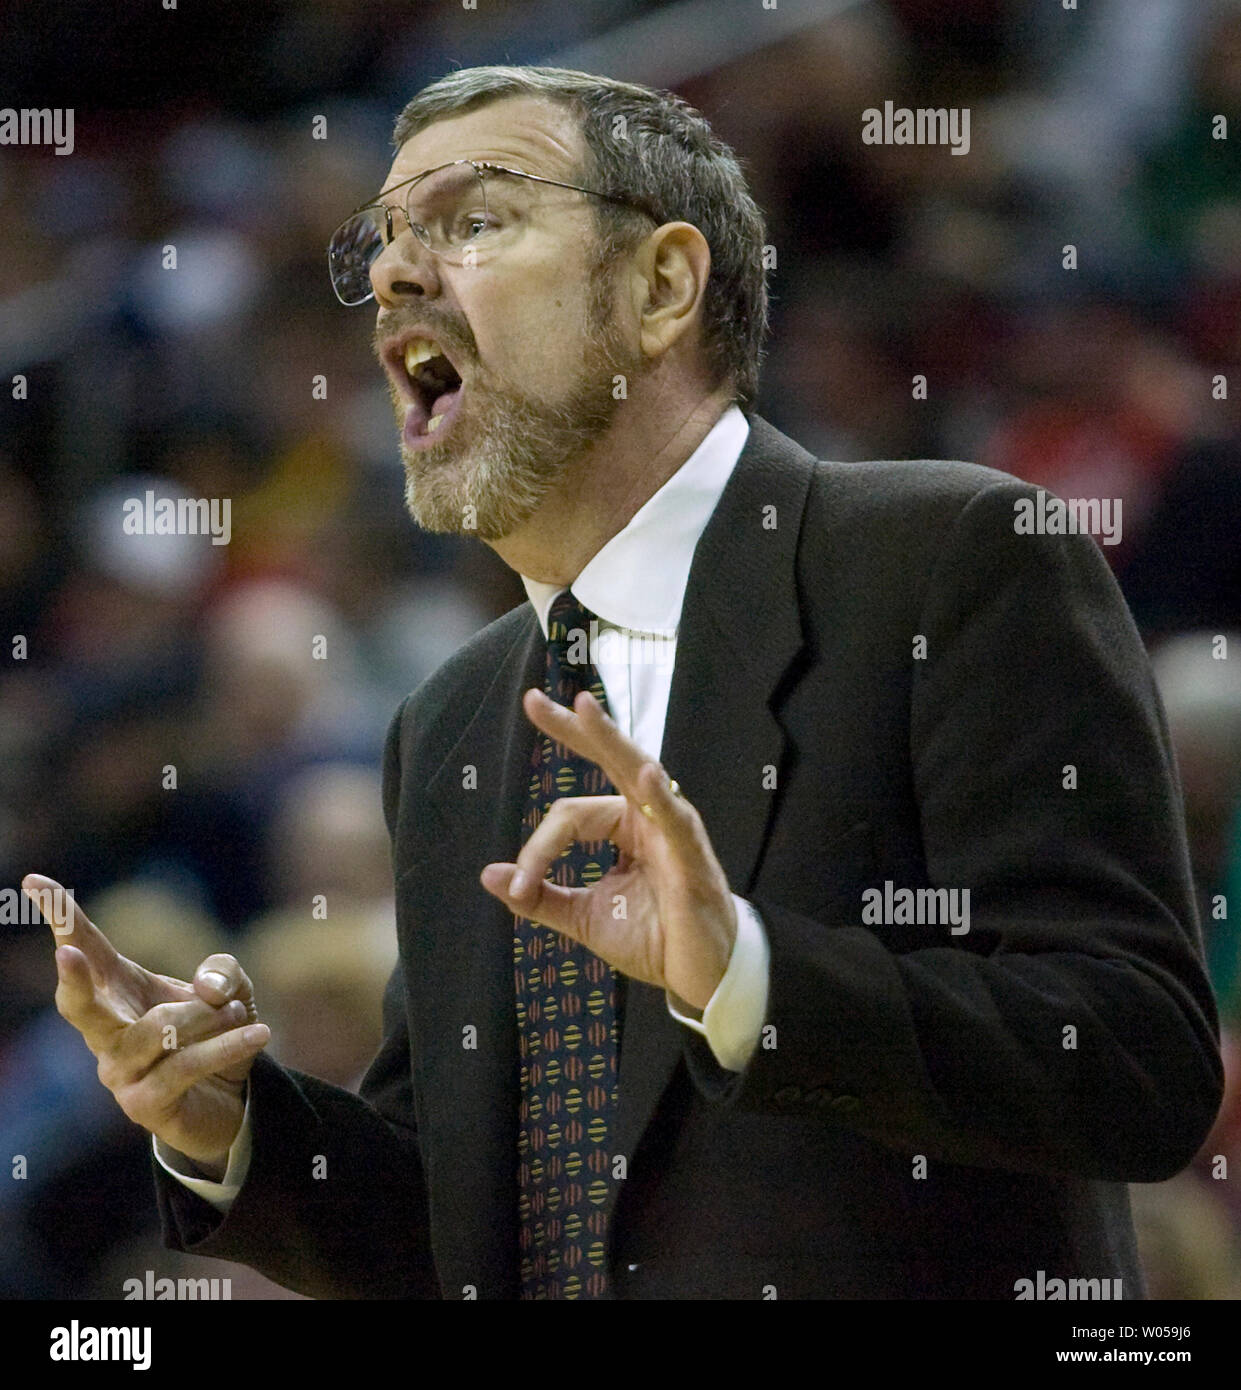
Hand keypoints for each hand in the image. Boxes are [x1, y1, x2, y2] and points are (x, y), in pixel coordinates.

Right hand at [21, 874, 269, 1176]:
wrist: (234, 1099)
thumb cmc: (217, 1034)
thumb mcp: (231, 990)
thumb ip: (222, 973)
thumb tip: (206, 988)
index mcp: (118, 990)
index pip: (82, 947)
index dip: (60, 915)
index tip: (34, 879)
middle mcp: (106, 1032)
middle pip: (80, 1006)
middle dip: (75, 980)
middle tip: (68, 954)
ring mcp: (119, 1072)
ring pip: (155, 1031)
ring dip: (205, 1016)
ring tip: (236, 1010)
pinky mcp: (144, 1105)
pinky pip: (184, 1066)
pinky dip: (226, 1045)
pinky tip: (257, 1032)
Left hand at [480, 688, 737, 1011]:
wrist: (700, 978)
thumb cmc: (654, 939)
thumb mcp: (584, 918)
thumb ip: (540, 896)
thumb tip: (489, 875)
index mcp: (625, 826)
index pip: (569, 815)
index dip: (536, 849)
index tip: (517, 886)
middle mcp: (649, 818)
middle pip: (609, 760)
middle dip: (573, 728)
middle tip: (533, 699)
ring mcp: (673, 833)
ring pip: (639, 774)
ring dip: (610, 741)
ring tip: (584, 707)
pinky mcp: (692, 860)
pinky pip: (676, 823)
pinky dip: (659, 799)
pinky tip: (644, 774)